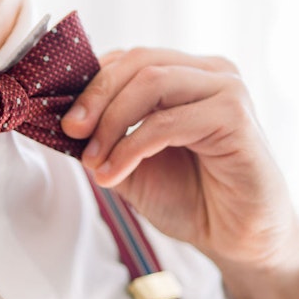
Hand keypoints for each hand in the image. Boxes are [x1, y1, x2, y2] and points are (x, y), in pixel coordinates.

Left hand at [62, 47, 298, 298]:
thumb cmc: (192, 200)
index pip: (128, 60)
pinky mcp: (234, 116)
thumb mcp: (132, 166)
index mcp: (185, 75)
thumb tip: (62, 125)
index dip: (89, 84)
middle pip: (137, 63)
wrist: (236, 239)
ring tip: (94, 161)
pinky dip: (131, 147)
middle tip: (71, 133)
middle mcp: (208, 73)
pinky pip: (167, 121)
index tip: (62, 121)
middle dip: (94, 98)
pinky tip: (114, 172)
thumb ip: (103, 140)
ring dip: (111, 123)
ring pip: (150, 83)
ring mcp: (225, 90)